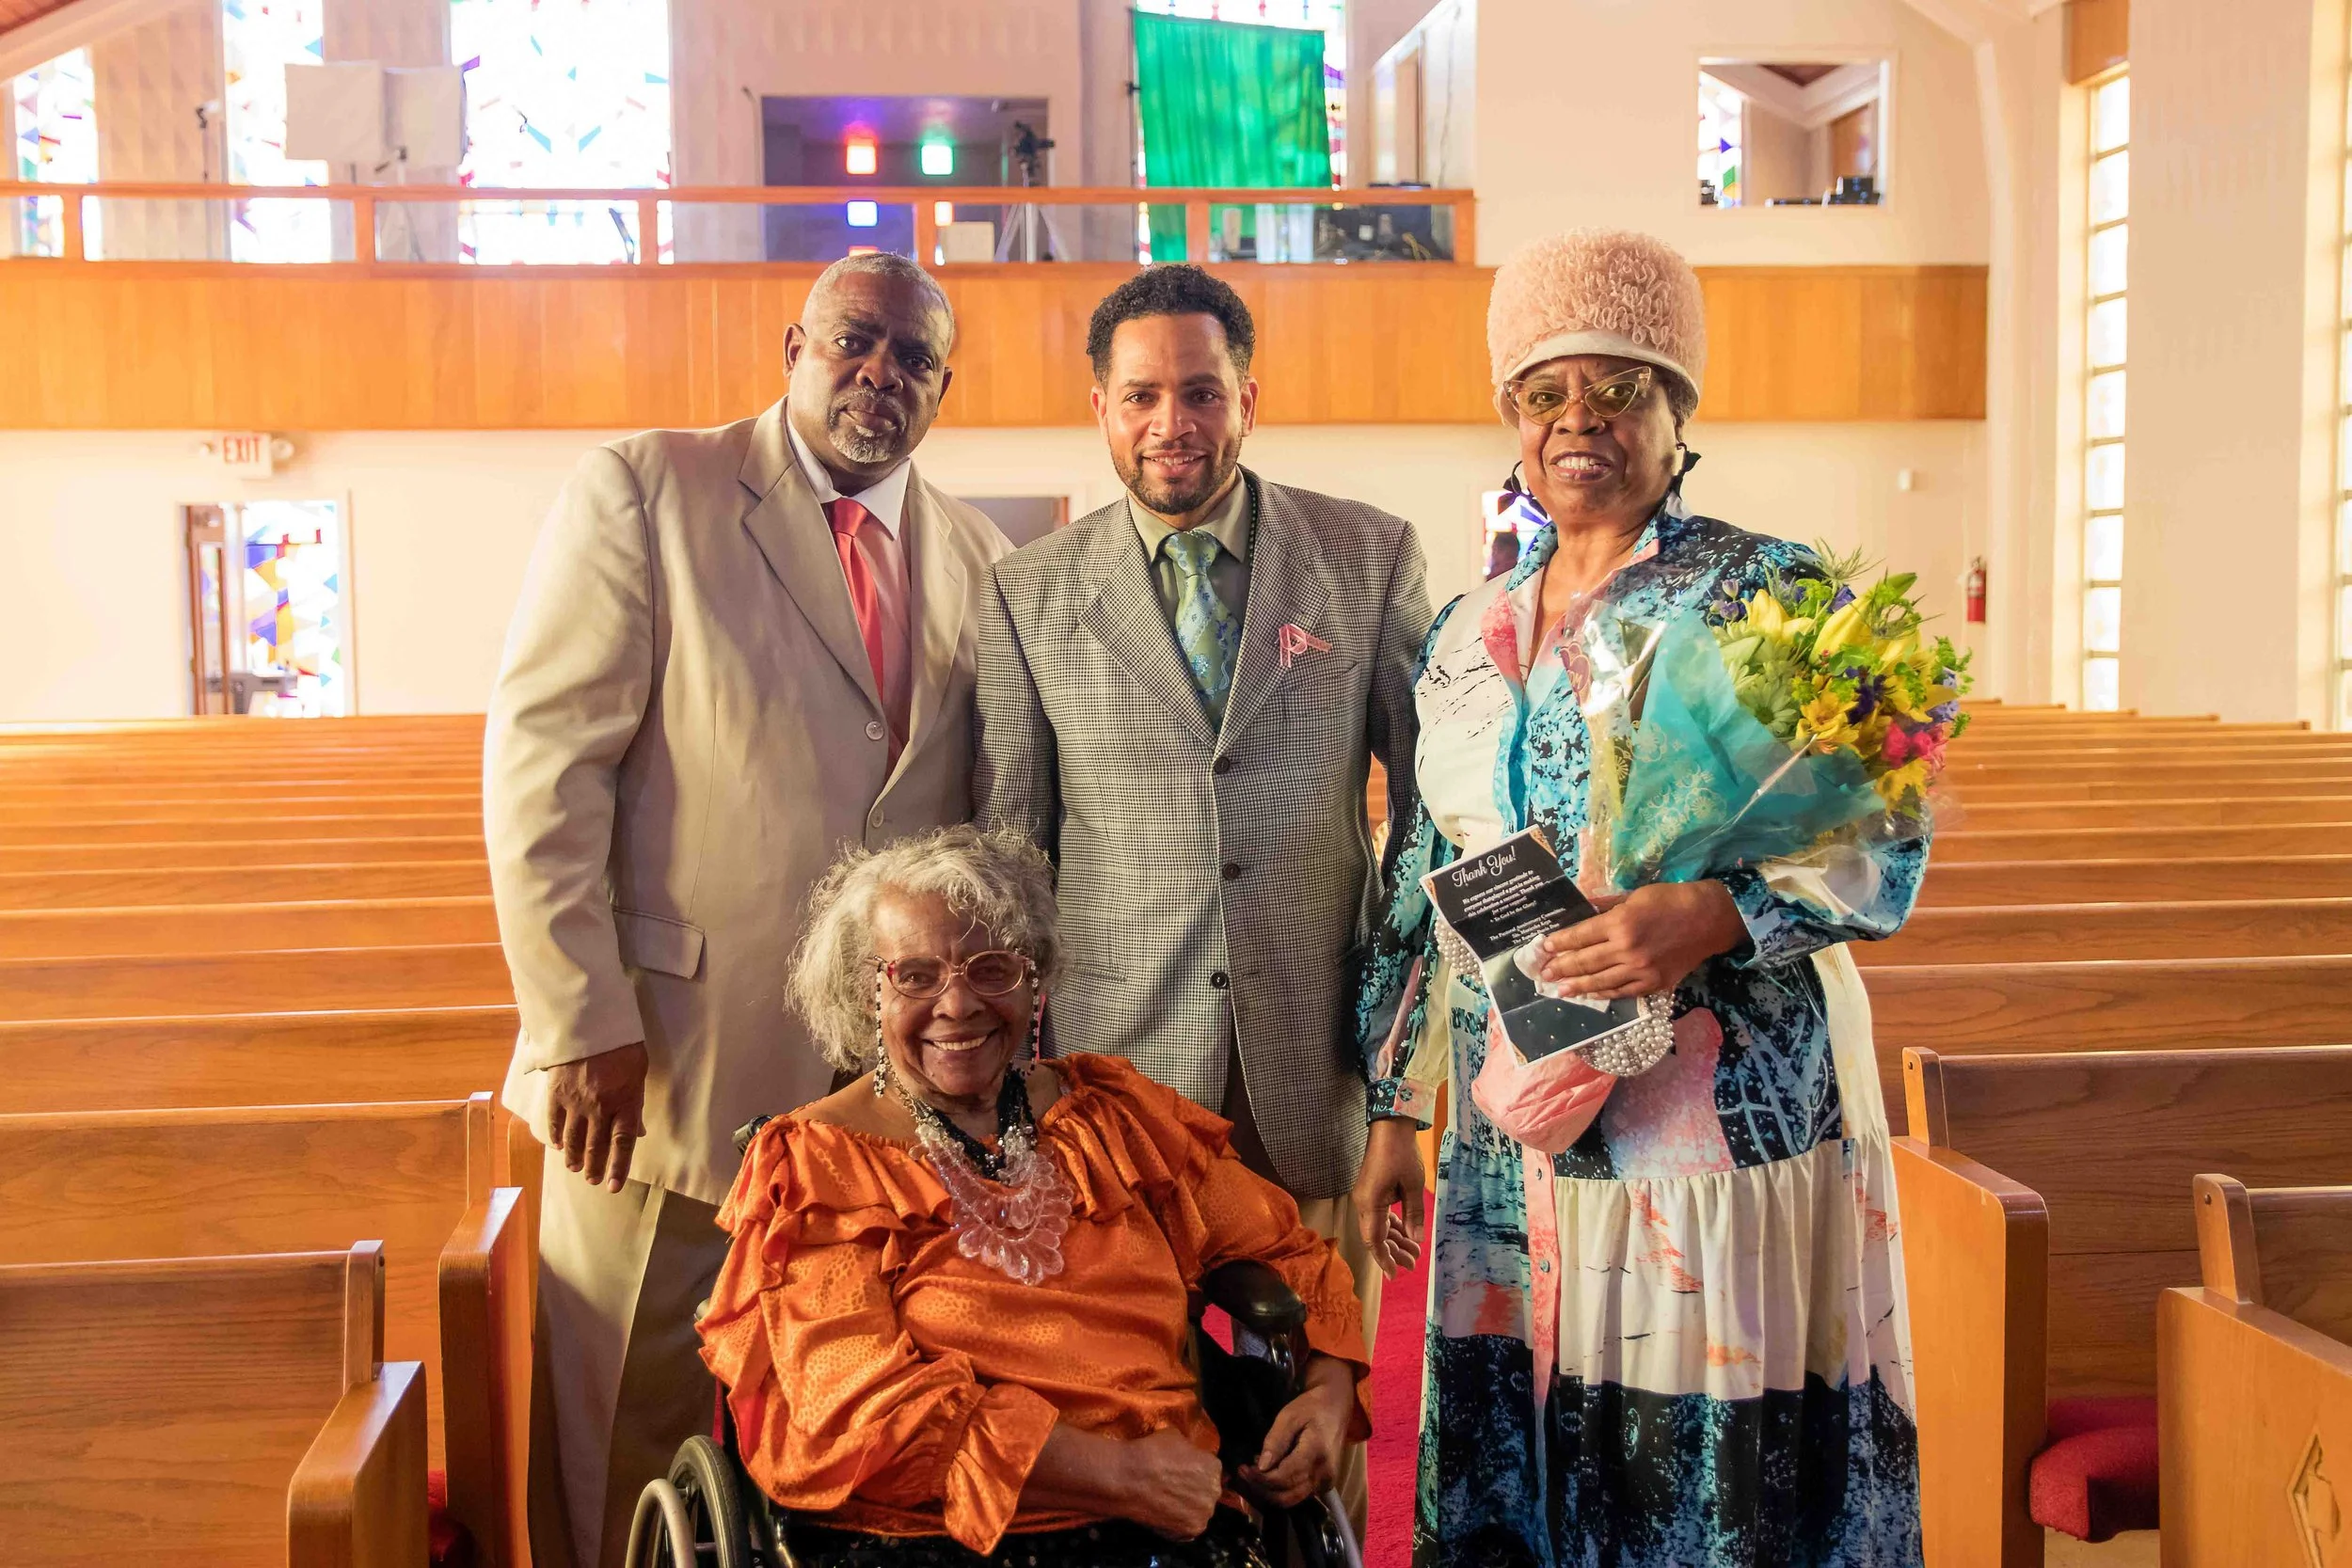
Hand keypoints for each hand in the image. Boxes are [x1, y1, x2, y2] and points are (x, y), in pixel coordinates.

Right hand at [546, 1042, 648, 1191]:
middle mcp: (600, 1108)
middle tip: (592, 1179)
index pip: (622, 1144)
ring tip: (575, 1168)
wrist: (591, 1022)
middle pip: (595, 1146)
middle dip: (594, 1167)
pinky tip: (559, 1145)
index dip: (618, 1168)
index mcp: (624, 1102)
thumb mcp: (639, 1073)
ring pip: (573, 1139)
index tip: (614, 1187)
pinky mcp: (556, 1094)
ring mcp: (575, 1102)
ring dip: (573, 1157)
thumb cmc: (622, 1045)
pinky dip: (557, 1137)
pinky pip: (555, 1122)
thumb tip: (637, 1130)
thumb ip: (635, 1103)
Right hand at [1114, 1428, 1224, 1539]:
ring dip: (1186, 1508)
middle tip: (1173, 1488)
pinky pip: (1186, 1529)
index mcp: (1214, 1467)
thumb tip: (1184, 1453)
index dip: (1194, 1471)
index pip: (1209, 1470)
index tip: (1180, 1472)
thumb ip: (1187, 1448)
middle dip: (1193, 1490)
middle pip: (1206, 1492)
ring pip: (1198, 1511)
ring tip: (1166, 1503)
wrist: (1130, 1478)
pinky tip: (1163, 1515)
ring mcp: (1204, 1513)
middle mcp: (1214, 1491)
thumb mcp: (1174, 1436)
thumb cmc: (1151, 1452)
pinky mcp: (1191, 1531)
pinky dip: (1176, 1525)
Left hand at [1239, 1358, 1354, 1507]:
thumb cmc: (1311, 1408)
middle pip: (1286, 1495)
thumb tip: (1262, 1467)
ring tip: (1253, 1475)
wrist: (1336, 1408)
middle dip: (1260, 1489)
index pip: (1283, 1478)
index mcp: (1316, 1453)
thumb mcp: (1289, 1416)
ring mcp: (1325, 1483)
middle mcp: (1323, 1474)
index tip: (1243, 1469)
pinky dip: (1279, 1491)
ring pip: (1291, 1500)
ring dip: (1268, 1493)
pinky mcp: (1323, 1485)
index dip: (1260, 1479)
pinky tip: (1267, 1476)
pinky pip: (1297, 1495)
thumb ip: (1276, 1441)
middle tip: (1243, 1473)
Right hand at [1352, 1118, 1425, 1277]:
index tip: (1396, 1275)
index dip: (1385, 1259)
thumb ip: (1414, 1215)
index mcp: (1370, 1204)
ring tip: (1415, 1252)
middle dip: (1394, 1252)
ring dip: (1395, 1239)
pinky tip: (1406, 1232)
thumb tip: (1415, 1240)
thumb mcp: (1413, 1186)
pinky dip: (1392, 1225)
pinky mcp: (1371, 1191)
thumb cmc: (1401, 1153)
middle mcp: (1363, 1203)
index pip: (1374, 1241)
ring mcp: (1366, 1197)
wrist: (1389, 1126)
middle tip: (1414, 1264)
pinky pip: (1380, 1215)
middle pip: (1376, 1236)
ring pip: (1378, 1226)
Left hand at [1535, 881, 1746, 999]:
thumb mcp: (1634, 896)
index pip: (1580, 936)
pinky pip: (1623, 992)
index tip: (1545, 948)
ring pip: (1601, 982)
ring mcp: (1641, 970)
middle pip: (1586, 961)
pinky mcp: (1654, 983)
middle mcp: (1627, 949)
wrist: (1707, 920)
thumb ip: (1606, 906)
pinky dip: (1605, 994)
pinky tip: (1591, 995)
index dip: (1560, 943)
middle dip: (1562, 968)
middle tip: (1544, 974)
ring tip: (1559, 991)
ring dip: (1577, 987)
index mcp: (1620, 923)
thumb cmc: (1670, 901)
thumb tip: (1582, 910)